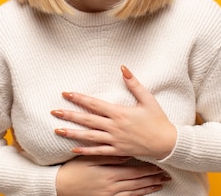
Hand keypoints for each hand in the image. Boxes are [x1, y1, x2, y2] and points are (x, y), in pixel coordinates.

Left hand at [51, 66, 176, 159]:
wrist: (166, 143)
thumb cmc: (158, 120)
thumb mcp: (148, 99)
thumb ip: (134, 83)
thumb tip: (123, 67)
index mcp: (119, 113)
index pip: (94, 104)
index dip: (79, 98)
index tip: (66, 93)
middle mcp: (114, 127)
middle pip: (87, 120)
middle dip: (69, 115)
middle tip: (54, 112)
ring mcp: (115, 140)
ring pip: (89, 136)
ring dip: (72, 133)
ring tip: (57, 130)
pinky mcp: (117, 151)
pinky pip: (98, 152)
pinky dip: (85, 151)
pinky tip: (72, 149)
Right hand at [56, 156, 168, 195]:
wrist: (59, 186)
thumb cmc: (73, 169)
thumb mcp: (89, 159)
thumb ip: (108, 156)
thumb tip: (126, 153)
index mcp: (110, 174)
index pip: (135, 171)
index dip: (149, 169)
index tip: (161, 166)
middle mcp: (112, 187)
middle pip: (138, 182)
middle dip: (153, 178)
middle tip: (167, 175)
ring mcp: (109, 195)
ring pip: (134, 192)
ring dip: (148, 188)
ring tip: (160, 184)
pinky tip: (143, 194)